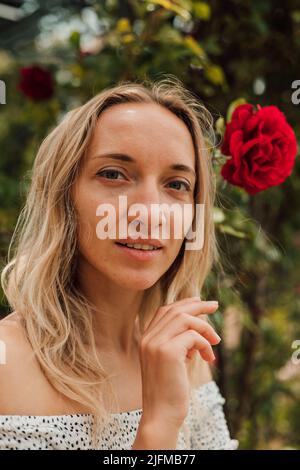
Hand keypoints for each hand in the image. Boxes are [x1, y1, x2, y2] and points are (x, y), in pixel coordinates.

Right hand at [138, 296, 220, 428]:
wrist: (162, 415)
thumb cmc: (170, 391)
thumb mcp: (172, 362)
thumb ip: (178, 344)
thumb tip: (198, 328)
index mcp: (146, 339)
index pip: (165, 311)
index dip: (184, 303)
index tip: (201, 302)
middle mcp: (148, 338)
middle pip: (175, 310)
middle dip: (197, 306)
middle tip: (215, 305)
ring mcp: (156, 344)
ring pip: (185, 319)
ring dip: (205, 327)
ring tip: (216, 342)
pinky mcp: (168, 352)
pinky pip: (193, 336)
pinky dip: (205, 343)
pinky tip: (209, 358)